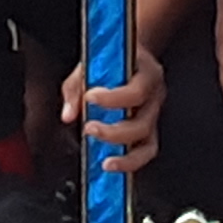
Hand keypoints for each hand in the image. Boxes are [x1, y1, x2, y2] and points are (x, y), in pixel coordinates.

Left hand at [66, 47, 165, 174]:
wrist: (132, 56)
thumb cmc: (113, 60)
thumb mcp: (92, 64)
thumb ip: (76, 88)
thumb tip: (68, 114)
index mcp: (146, 74)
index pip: (135, 91)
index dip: (113, 98)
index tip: (89, 97)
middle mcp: (154, 97)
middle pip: (142, 123)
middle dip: (115, 132)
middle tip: (90, 129)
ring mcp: (153, 116)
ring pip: (147, 144)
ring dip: (126, 157)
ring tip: (105, 163)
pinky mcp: (149, 132)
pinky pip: (145, 152)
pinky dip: (129, 163)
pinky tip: (112, 166)